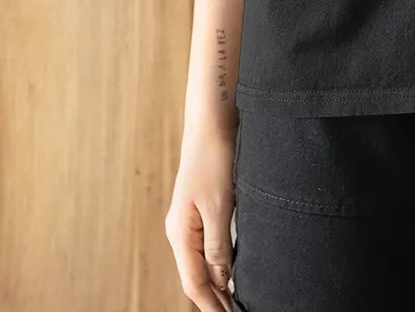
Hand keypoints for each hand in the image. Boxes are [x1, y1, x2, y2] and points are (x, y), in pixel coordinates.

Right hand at [165, 117, 237, 310]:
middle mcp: (180, 231)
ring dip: (217, 285)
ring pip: (202, 264)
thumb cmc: (214, 158)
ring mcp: (188, 221)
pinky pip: (207, 247)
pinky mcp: (200, 210)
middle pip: (196, 278)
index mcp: (180, 233)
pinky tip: (231, 271)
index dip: (212, 307)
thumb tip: (220, 280)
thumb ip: (218, 245)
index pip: (195, 283)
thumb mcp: (219, 205)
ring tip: (234, 303)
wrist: (212, 122)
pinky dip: (218, 265)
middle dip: (214, 301)